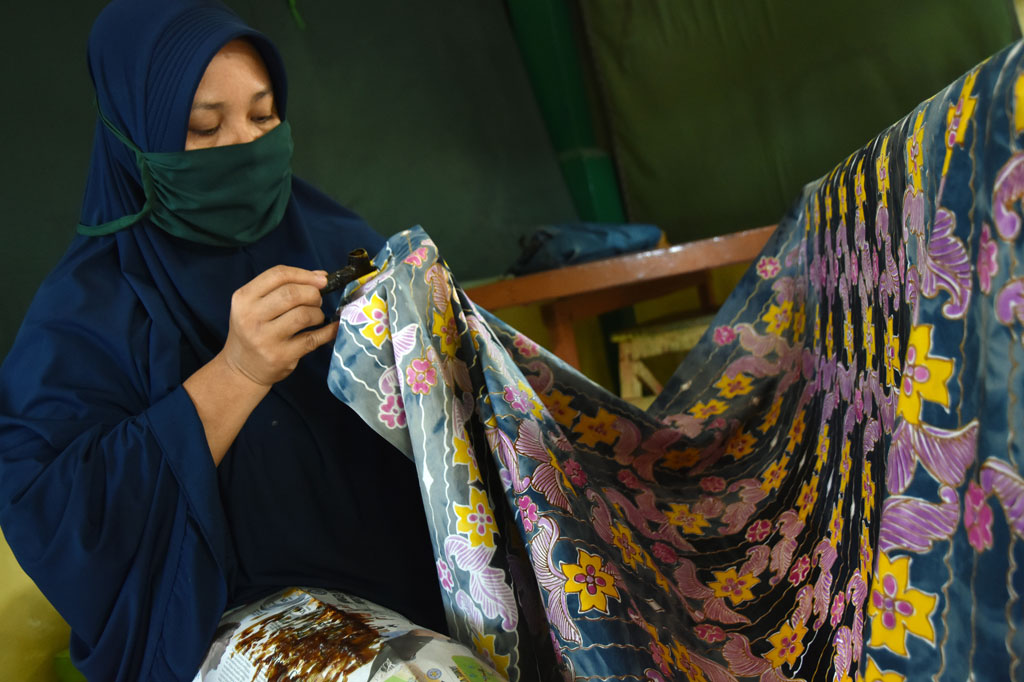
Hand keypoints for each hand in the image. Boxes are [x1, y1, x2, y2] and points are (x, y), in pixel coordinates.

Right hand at [220, 265, 336, 386]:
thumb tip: (321, 276)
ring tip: (315, 317)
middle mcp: (251, 317)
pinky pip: (313, 338)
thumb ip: (283, 287)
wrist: (241, 369)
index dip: (304, 274)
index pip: (278, 275)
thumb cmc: (252, 330)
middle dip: (313, 294)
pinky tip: (332, 327)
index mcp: (243, 298)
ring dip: (317, 313)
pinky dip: (328, 331)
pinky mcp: (281, 356)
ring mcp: (265, 338)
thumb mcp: (255, 305)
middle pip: (292, 294)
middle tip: (317, 300)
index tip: (321, 279)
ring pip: (303, 314)